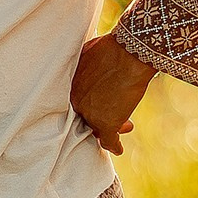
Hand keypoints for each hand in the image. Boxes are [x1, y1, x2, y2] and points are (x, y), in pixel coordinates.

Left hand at [72, 33, 155, 155]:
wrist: (128, 54)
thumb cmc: (112, 48)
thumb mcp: (88, 53)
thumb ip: (85, 63)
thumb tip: (90, 59)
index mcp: (69, 85)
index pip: (77, 99)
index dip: (90, 100)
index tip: (100, 99)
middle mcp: (75, 101)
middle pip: (86, 113)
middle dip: (100, 113)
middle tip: (115, 113)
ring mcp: (89, 114)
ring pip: (97, 127)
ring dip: (111, 127)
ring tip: (125, 126)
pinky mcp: (106, 123)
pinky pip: (108, 139)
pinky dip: (113, 145)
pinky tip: (118, 149)